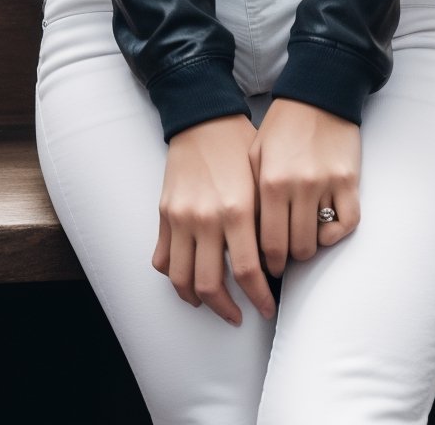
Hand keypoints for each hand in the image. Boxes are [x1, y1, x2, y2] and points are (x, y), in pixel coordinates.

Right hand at [152, 114, 275, 325]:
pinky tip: (189, 278)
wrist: (204, 119)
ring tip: (212, 304)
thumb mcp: (262, 183)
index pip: (248, 273)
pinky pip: (162, 259)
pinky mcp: (164, 214)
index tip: (266, 307)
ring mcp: (180, 217)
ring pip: (181, 279)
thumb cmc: (239, 147)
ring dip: (197, 300)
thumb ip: (265, 224)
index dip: (260, 298)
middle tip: (239, 315)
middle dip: (227, 310)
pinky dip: (173, 276)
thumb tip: (272, 265)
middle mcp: (206, 218)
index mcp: (237, 210)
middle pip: (210, 285)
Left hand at [248, 98, 360, 276]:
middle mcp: (299, 186)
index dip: (268, 263)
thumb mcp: (256, 154)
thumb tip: (250, 235)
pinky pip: (348, 223)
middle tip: (285, 257)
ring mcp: (327, 184)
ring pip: (321, 240)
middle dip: (288, 259)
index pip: (269, 242)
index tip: (267, 267)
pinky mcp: (350, 180)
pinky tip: (326, 228)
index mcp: (271, 181)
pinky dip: (337, 233)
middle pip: (296, 248)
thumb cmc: (283, 125)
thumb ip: (253, 193)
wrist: (318, 95)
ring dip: (311, 247)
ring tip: (303, 242)